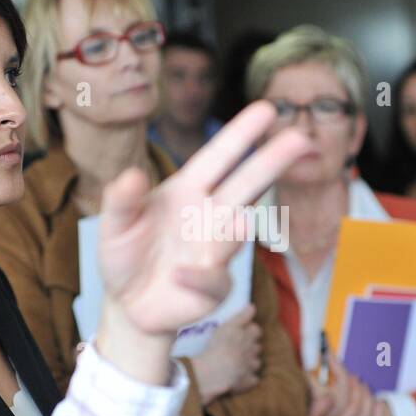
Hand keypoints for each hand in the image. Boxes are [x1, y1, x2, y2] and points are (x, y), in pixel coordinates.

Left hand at [94, 101, 309, 384]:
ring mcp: (215, 251)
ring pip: (235, 234)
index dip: (241, 134)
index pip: (219, 158)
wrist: (128, 306)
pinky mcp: (214, 287)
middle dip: (272, 162)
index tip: (267, 110)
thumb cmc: (125, 256)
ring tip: (238, 224)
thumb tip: (131, 174)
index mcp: (187, 191)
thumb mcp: (114, 226)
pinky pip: (214, 279)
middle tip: (301, 140)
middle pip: (247, 185)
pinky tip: (181, 276)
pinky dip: (200, 278)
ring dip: (236, 230)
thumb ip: (121, 201)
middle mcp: (208, 216)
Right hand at [190, 305, 261, 404]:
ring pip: (256, 363)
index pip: (256, 330)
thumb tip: (253, 306)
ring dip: (251, 362)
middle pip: (257, 346)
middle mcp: (252, 351)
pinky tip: (241, 378)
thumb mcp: (228, 326)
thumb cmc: (219, 345)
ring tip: (239, 363)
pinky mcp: (247, 382)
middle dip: (251, 346)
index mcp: (248, 336)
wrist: (215, 371)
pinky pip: (252, 380)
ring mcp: (250, 367)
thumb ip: (242, 316)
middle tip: (240, 347)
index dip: (251, 330)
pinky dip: (249, 379)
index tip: (244, 331)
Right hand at [282, 361, 392, 415]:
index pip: (354, 408)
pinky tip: (382, 414)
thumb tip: (330, 398)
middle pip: (366, 415)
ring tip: (373, 395)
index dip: (355, 390)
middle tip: (361, 382)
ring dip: (377, 410)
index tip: (352, 376)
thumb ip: (317, 409)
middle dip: (366, 395)